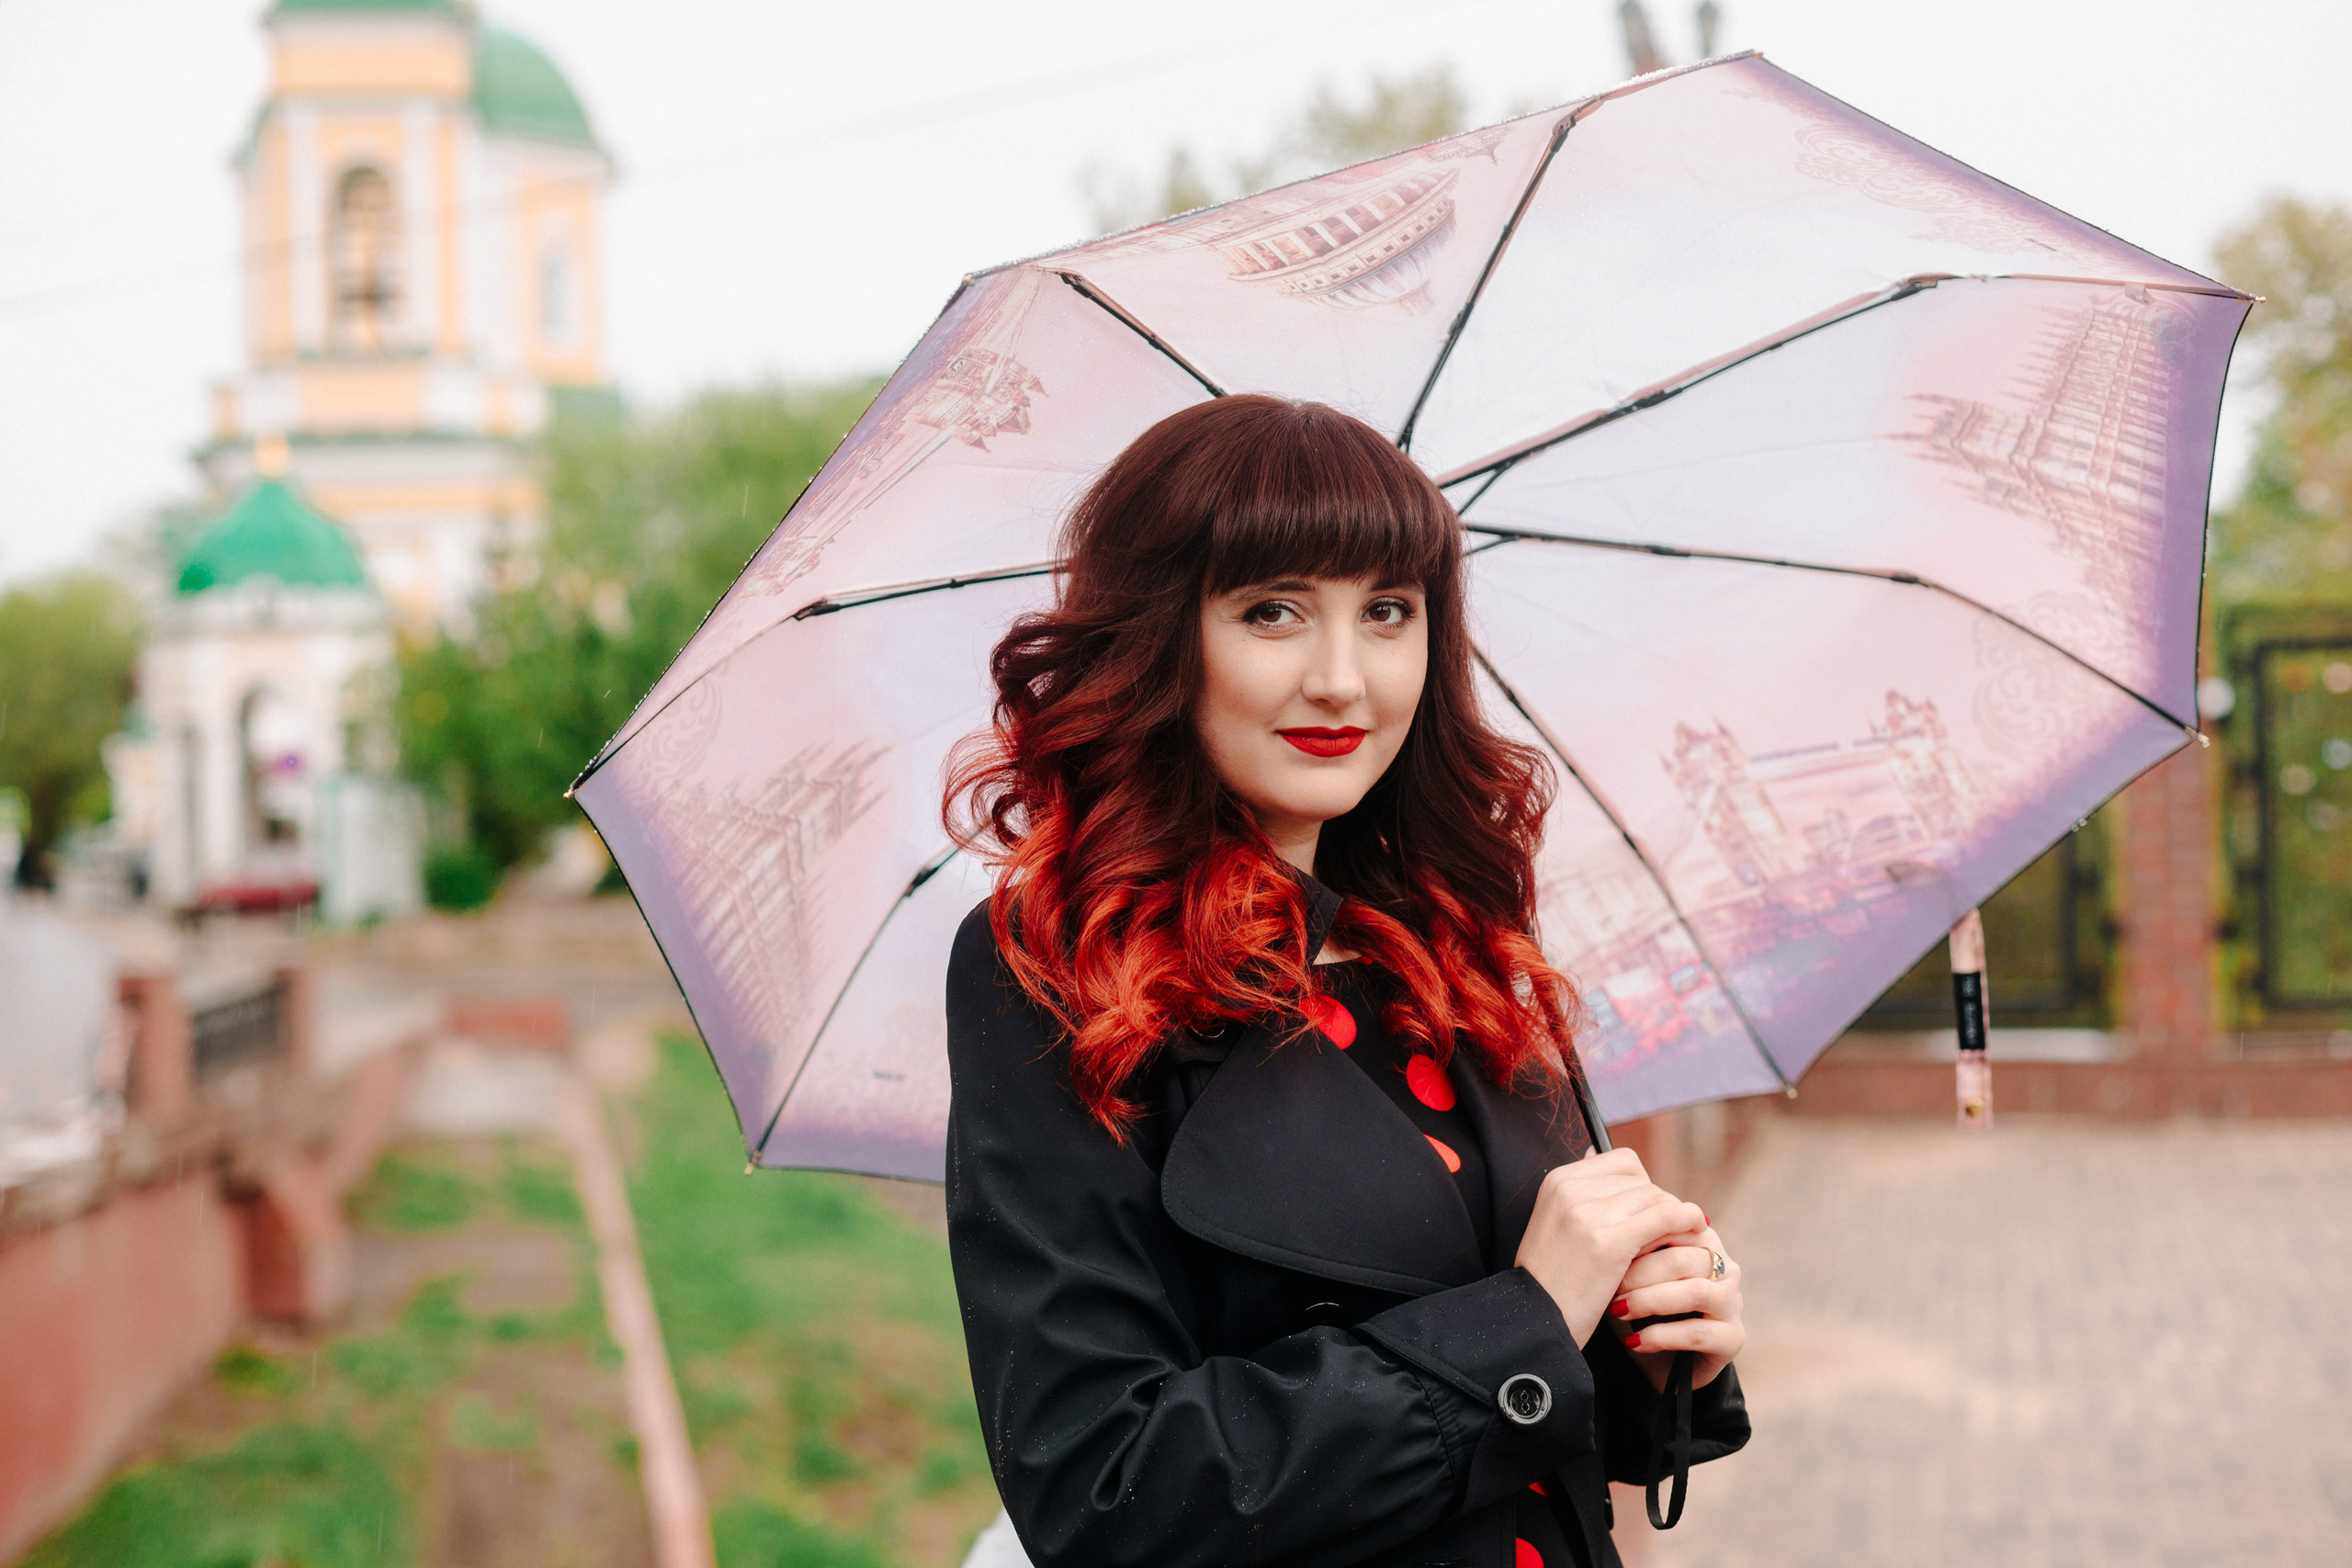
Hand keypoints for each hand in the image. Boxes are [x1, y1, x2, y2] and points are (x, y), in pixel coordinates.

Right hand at [1513, 1149, 1706, 1345]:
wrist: (1535, 1320)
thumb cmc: (1552, 1279)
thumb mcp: (1557, 1225)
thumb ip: (1586, 1198)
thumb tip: (1628, 1172)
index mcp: (1558, 1181)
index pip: (1622, 1163)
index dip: (1643, 1186)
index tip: (1648, 1211)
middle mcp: (1571, 1189)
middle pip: (1642, 1181)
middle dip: (1660, 1205)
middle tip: (1668, 1231)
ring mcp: (1589, 1214)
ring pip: (1656, 1197)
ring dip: (1674, 1217)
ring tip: (1678, 1238)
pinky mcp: (1611, 1242)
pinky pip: (1665, 1216)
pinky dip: (1687, 1218)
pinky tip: (1698, 1227)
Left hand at [1606, 1224, 1744, 1391]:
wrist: (1659, 1359)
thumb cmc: (1641, 1306)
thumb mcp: (1631, 1273)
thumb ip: (1629, 1246)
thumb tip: (1601, 1223)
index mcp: (1703, 1240)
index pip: (1675, 1226)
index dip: (1638, 1236)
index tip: (1605, 1248)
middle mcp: (1726, 1267)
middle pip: (1683, 1259)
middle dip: (1639, 1272)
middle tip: (1608, 1285)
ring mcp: (1733, 1303)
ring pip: (1695, 1293)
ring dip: (1649, 1301)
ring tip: (1617, 1311)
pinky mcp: (1733, 1338)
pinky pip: (1697, 1333)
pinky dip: (1660, 1336)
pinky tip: (1633, 1342)